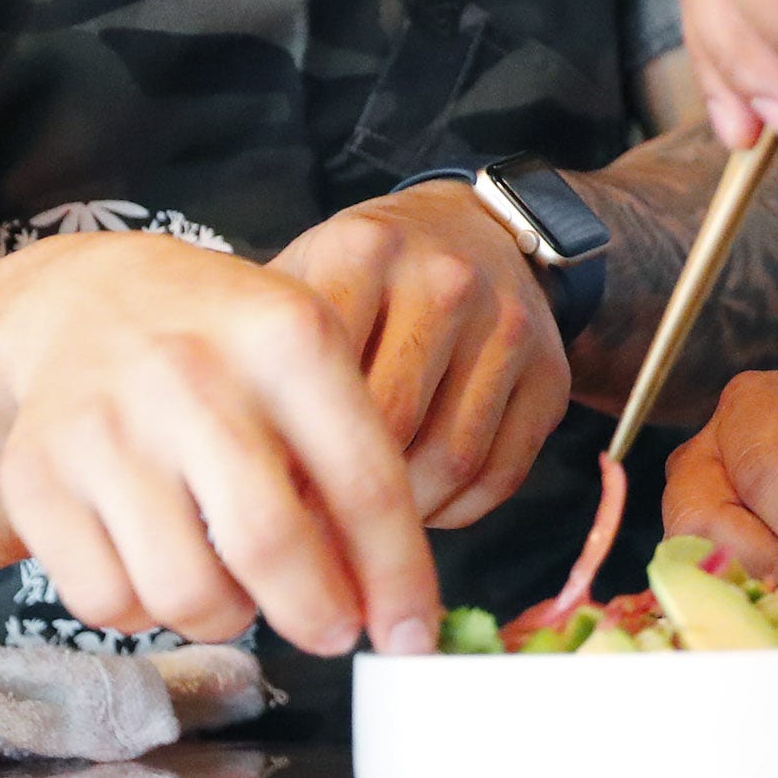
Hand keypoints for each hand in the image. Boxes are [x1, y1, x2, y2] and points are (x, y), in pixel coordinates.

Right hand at [0, 232, 436, 655]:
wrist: (88, 306)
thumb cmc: (228, 350)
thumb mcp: (309, 362)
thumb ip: (356, 465)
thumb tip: (393, 603)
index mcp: (286, 337)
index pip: (365, 482)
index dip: (396, 576)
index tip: (412, 635)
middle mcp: (191, 375)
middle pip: (269, 545)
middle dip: (318, 615)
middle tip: (333, 633)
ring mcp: (104, 427)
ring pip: (185, 594)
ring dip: (230, 618)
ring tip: (241, 586)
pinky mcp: (34, 478)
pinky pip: (109, 603)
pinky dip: (148, 614)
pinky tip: (166, 566)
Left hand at [269, 181, 569, 529]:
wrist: (475, 231)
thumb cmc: (363, 277)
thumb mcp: (300, 282)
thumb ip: (262, 364)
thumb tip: (227, 491)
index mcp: (363, 250)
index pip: (321, 377)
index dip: (289, 461)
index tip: (262, 512)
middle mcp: (444, 279)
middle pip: (390, 426)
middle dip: (344, 503)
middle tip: (309, 546)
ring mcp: (508, 324)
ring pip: (451, 459)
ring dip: (403, 517)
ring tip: (363, 533)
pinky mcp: (551, 372)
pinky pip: (500, 474)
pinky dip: (455, 511)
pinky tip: (420, 508)